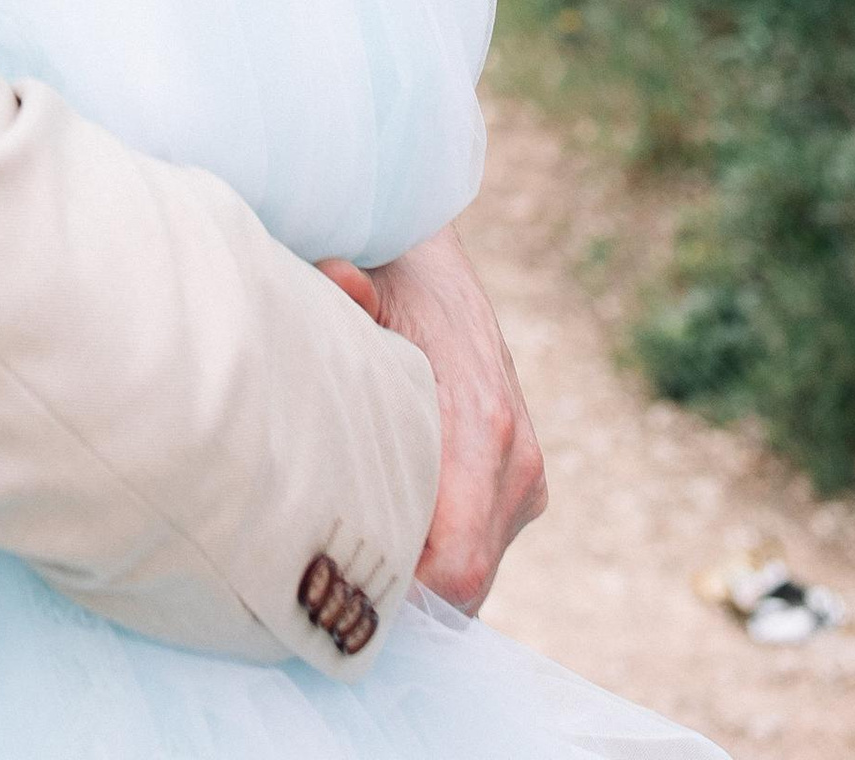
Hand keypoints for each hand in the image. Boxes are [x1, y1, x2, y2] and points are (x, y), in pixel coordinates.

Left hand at [318, 225, 545, 610]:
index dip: (401, 594)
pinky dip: (434, 551)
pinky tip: (383, 517)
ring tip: (351, 537)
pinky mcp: (522, 482)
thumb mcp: (363, 284)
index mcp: (480, 423)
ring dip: (418, 571)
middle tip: (329, 570)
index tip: (339, 583)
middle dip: (400, 590)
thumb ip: (348, 303)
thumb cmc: (388, 276)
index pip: (457, 567)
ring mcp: (524, 476)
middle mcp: (515, 460)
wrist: (430, 258)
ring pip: (472, 574)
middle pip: (462, 586)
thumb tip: (338, 280)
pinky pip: (476, 549)